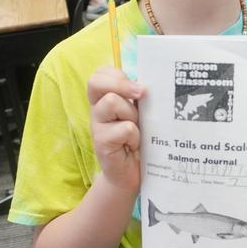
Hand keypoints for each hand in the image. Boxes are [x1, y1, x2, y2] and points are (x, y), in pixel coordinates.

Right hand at [88, 67, 145, 192]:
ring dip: (131, 114)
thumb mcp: (140, 114)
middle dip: (121, 84)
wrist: (134, 174)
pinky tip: (135, 146)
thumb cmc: (140, 140)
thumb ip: (139, 98)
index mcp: (104, 99)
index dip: (117, 74)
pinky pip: (124, 128)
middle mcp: (97, 110)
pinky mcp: (101, 143)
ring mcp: (96, 126)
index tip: (137, 85)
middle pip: (96, 81)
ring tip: (138, 130)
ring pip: (111, 102)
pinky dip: (135, 136)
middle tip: (141, 94)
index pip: (100, 74)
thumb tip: (150, 83)